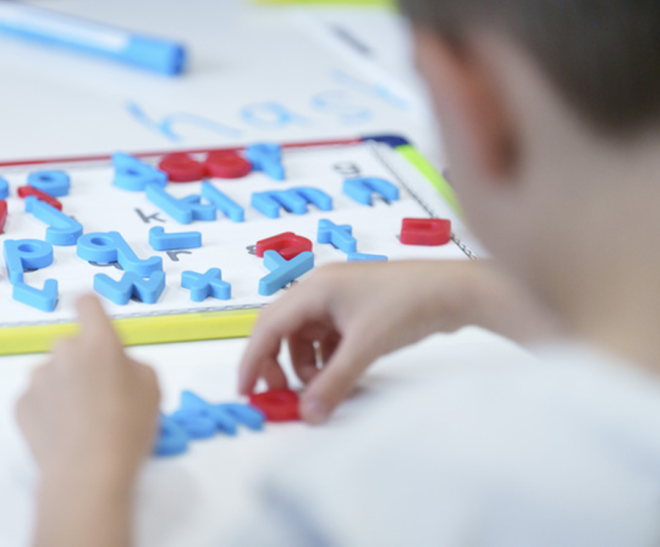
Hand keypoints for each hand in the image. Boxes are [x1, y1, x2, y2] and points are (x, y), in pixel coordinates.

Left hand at [16, 295, 159, 482]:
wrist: (86, 474)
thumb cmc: (128, 429)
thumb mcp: (152, 389)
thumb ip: (132, 364)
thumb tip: (117, 366)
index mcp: (99, 342)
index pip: (87, 304)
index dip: (90, 310)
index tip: (94, 322)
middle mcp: (64, 352)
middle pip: (72, 345)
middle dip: (82, 363)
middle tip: (99, 395)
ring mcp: (37, 378)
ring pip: (52, 373)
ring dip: (64, 387)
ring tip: (81, 421)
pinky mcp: (20, 404)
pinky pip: (37, 399)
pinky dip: (48, 410)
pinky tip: (64, 433)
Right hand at [239, 260, 557, 424]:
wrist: (455, 291)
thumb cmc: (409, 303)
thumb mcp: (366, 346)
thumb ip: (334, 382)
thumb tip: (309, 413)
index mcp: (314, 288)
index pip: (268, 324)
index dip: (253, 358)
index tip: (246, 389)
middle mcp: (321, 290)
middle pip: (282, 330)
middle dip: (277, 363)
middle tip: (282, 393)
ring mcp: (339, 300)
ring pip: (305, 337)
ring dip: (306, 365)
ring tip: (321, 387)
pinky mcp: (356, 310)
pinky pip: (327, 338)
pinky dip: (327, 359)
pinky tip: (340, 375)